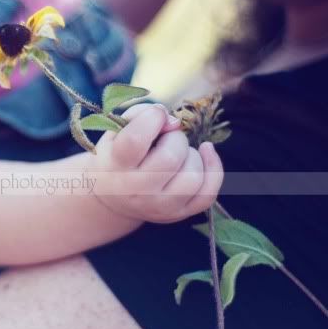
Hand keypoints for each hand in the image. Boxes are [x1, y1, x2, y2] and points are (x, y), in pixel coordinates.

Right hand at [89, 104, 223, 223]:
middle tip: (167, 138)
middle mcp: (137, 189)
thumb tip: (174, 123)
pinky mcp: (180, 214)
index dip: (152, 118)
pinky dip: (214, 168)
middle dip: (175, 138)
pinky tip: (205, 153)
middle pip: (170, 157)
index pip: (135, 139)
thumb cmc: (117, 156)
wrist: (114, 198)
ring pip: (193, 176)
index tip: (156, 115)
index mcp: (116, 164)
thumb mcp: (116, 131)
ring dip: (192, 155)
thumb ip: (141, 115)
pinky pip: (208, 193)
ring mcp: (160, 205)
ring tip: (179, 153)